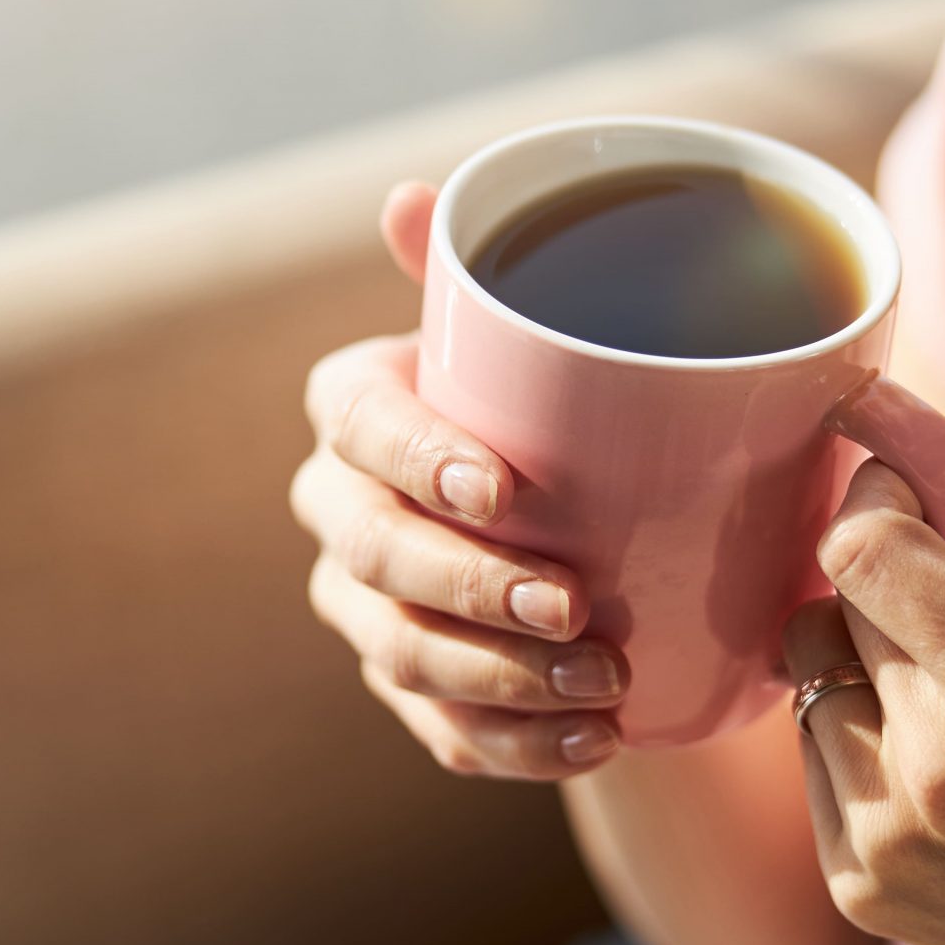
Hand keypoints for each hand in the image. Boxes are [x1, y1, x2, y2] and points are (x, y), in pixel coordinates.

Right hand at [290, 182, 627, 779]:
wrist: (597, 513)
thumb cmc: (564, 401)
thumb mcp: (547, 332)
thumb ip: (494, 270)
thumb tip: (410, 200)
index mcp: (357, 407)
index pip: (360, 427)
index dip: (419, 460)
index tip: (505, 488)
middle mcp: (340, 508)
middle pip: (374, 556)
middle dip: (470, 590)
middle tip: (574, 607)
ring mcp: (366, 607)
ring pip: (402, 655)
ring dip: (502, 678)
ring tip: (603, 685)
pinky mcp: (411, 688)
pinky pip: (444, 729)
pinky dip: (518, 744)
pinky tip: (594, 739)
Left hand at [782, 384, 944, 944]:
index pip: (866, 551)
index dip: (884, 500)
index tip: (923, 488)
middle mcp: (926, 765)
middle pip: (833, 607)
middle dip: (889, 573)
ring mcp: (882, 835)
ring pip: (811, 683)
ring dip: (868, 657)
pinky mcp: (859, 885)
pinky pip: (816, 760)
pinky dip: (861, 734)